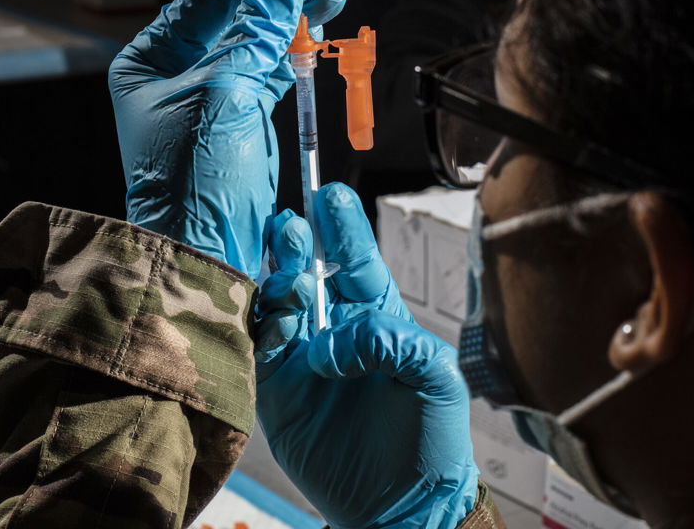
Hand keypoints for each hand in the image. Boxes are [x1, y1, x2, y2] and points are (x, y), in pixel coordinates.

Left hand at [109, 0, 346, 276]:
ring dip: (297, 7)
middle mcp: (174, 72)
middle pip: (235, 9)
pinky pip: (271, 67)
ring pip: (258, 36)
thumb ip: (256, 33)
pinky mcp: (239, 118)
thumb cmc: (194, 181)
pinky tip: (321, 19)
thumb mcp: (225, 95)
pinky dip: (297, 44)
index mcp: (150, 60)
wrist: (205, 255)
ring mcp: (208, 94)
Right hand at [255, 183, 477, 528]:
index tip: (330, 195)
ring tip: (288, 276)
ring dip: (277, 282)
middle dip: (299, 245)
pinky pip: (257, 350)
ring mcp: (301, 360)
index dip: (342, 227)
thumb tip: (337, 341)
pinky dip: (258, 330)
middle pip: (307, 272)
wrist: (402, 506)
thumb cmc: (429, 441)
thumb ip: (396, 341)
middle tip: (295, 228)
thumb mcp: (436, 379)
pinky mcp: (275, 392)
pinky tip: (270, 319)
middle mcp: (332, 331)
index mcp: (375, 319)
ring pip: (276, 305)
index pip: (355, 261)